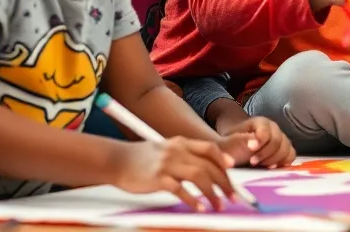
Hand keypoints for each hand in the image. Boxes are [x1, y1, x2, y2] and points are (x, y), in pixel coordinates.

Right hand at [111, 137, 237, 211]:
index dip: (223, 161)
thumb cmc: (142, 159)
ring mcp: (168, 164)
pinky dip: (193, 200)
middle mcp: (177, 150)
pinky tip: (200, 208)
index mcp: (181, 143)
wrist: (117, 160)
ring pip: (200, 176)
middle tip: (232, 197)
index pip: (210, 149)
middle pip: (209, 165)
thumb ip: (184, 156)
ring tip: (218, 205)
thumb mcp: (166, 150)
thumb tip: (205, 169)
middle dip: (224, 182)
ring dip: (213, 193)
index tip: (232, 173)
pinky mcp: (158, 178)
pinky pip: (181, 190)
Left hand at [218, 116, 295, 168]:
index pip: (265, 130)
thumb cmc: (231, 142)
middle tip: (252, 162)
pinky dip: (283, 163)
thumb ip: (237, 142)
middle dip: (265, 153)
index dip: (260, 140)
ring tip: (260, 166)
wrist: (236, 145)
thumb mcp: (228, 141)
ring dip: (274, 160)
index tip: (251, 150)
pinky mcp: (285, 150)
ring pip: (286, 149)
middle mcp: (274, 128)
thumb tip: (251, 146)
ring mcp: (281, 139)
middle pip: (277, 140)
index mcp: (260, 122)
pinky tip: (270, 167)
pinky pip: (291, 156)